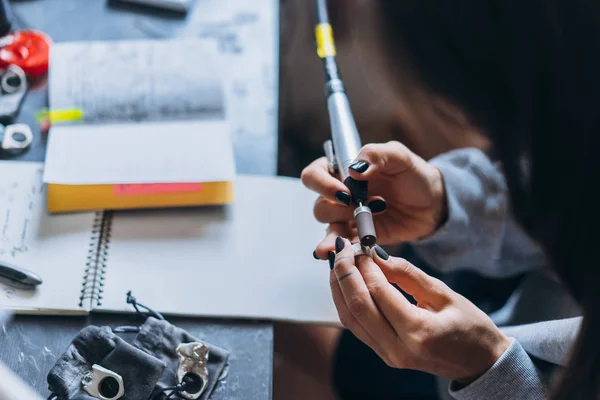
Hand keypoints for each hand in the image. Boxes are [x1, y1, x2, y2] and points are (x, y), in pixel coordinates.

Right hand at [301, 141, 445, 257]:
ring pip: (329, 230)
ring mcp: (348, 219)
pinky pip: (347, 247)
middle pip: (319, 206)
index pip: (313, 175)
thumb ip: (375, 154)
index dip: (322, 184)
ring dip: (336, 237)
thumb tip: (355, 169)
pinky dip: (347, 251)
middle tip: (360, 208)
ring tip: (355, 238)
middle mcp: (340, 195)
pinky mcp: (360, 237)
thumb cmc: (413, 175)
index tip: (344, 192)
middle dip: (337, 211)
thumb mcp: (398, 156)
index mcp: (342, 171)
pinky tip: (350, 254)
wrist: (432, 204)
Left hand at [329, 237, 510, 382]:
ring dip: (339, 287)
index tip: (360, 244)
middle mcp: (398, 349)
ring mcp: (388, 355)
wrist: (479, 362)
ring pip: (350, 318)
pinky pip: (356, 326)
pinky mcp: (383, 354)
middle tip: (342, 248)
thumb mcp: (444, 293)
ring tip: (339, 261)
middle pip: (357, 306)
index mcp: (419, 332)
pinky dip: (346, 302)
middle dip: (344, 273)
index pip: (379, 292)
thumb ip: (407, 274)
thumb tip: (376, 255)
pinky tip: (346, 282)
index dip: (365, 265)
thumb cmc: (470, 327)